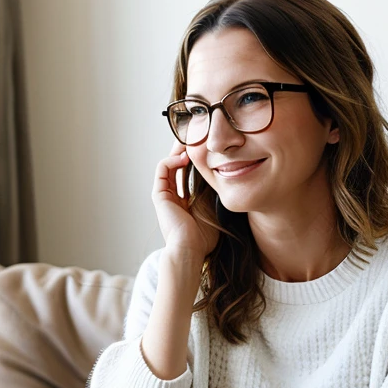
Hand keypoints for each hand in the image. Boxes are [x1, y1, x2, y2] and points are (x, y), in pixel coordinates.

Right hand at [153, 142, 218, 259]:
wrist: (190, 249)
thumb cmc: (204, 236)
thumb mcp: (214, 209)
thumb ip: (215, 193)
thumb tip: (228, 174)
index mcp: (185, 201)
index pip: (187, 173)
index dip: (196, 159)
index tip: (208, 148)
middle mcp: (173, 196)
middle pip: (177, 165)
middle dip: (186, 150)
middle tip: (197, 137)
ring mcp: (165, 195)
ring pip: (169, 163)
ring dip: (179, 150)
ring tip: (191, 141)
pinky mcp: (159, 195)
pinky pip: (162, 169)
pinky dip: (172, 160)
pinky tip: (185, 157)